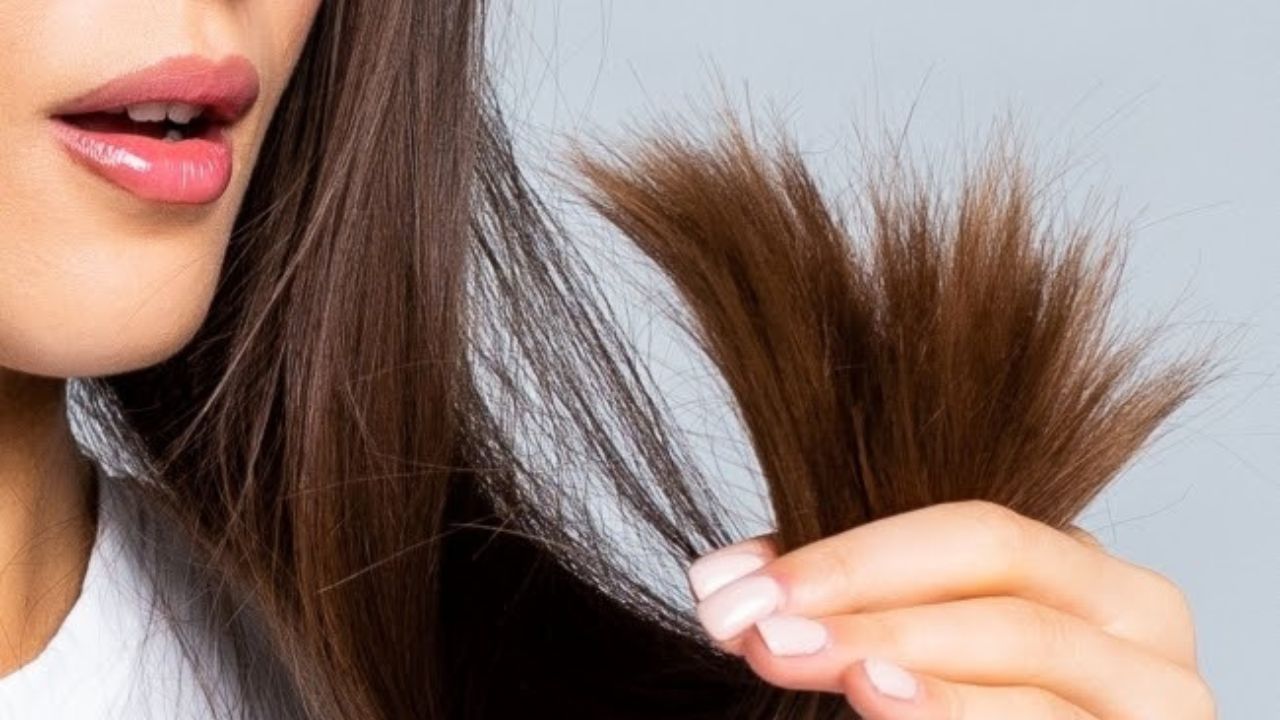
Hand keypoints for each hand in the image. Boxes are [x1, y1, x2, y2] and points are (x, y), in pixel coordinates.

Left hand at [685, 500, 1213, 718]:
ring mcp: (1159, 694)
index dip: (847, 553)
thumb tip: (728, 581)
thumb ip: (859, 603)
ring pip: (1026, 646)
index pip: (969, 531)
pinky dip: (959, 710)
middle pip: (998, 569)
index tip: (731, 584)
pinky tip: (885, 700)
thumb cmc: (1002, 710)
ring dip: (900, 646)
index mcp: (1082, 570)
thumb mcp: (933, 642)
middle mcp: (1136, 618)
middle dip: (863, 591)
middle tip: (759, 624)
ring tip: (807, 656)